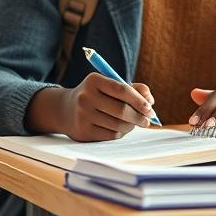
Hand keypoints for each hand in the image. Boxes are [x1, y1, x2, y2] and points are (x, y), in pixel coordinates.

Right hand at [28, 72, 155, 140]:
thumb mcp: (109, 86)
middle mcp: (86, 97)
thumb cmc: (96, 96)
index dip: (138, 100)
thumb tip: (150, 100)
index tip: (150, 108)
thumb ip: (132, 89)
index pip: (122, 90)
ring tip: (133, 123)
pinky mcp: (83, 131)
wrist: (65, 110)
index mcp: (94, 80)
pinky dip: (120, 133)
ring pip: (118, 125)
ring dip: (130, 126)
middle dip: (139, 117)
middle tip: (147, 120)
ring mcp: (83, 115)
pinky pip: (110, 135)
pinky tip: (120, 129)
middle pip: (121, 110)